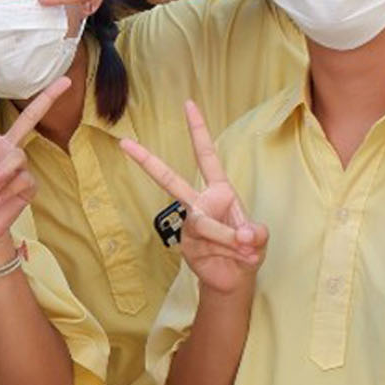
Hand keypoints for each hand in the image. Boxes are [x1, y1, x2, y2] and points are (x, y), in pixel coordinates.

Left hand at [0, 67, 67, 260]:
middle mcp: (2, 150)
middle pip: (27, 120)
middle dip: (46, 99)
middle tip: (66, 81)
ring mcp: (17, 166)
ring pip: (19, 158)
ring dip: (4, 175)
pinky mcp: (29, 184)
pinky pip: (26, 180)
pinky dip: (13, 191)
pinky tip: (3, 200)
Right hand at [120, 101, 266, 295]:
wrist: (235, 280)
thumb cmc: (247, 251)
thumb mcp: (259, 238)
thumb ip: (254, 233)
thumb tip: (242, 236)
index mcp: (219, 191)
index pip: (207, 156)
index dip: (198, 131)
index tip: (188, 104)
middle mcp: (199, 203)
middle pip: (170, 180)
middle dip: (147, 161)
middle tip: (125, 143)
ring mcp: (189, 225)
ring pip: (204, 223)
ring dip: (229, 238)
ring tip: (246, 250)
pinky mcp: (185, 245)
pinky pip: (206, 243)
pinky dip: (227, 251)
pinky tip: (235, 259)